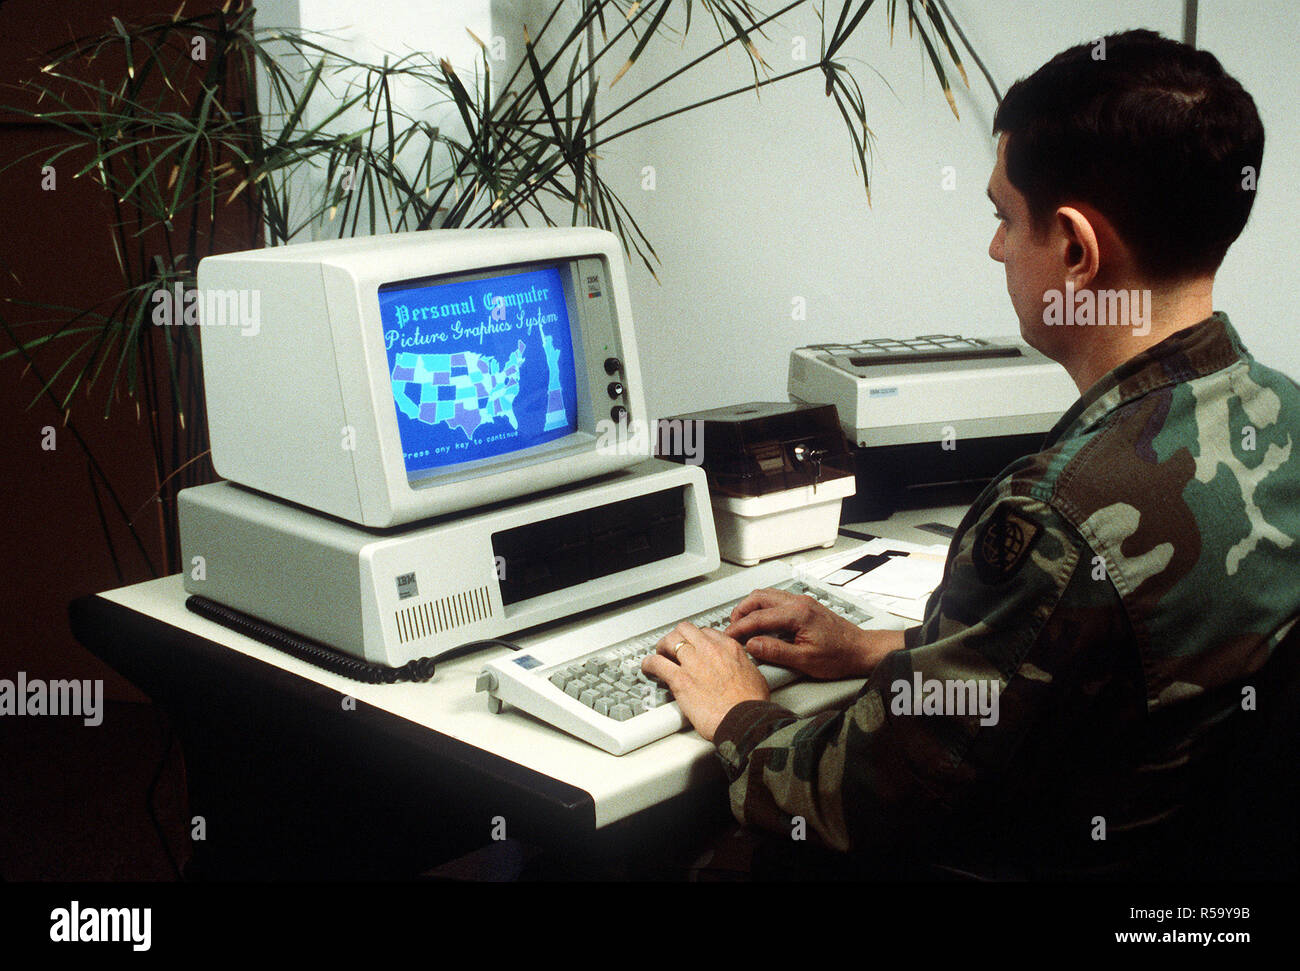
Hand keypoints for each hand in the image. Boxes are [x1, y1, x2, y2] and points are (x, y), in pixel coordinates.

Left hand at [641, 622, 769, 740]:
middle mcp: (709, 650)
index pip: (707, 632)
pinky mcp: (680, 680)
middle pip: (686, 630)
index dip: (697, 640)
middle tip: (674, 648)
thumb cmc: (751, 705)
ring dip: (662, 647)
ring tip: (660, 655)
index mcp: (729, 648)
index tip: (694, 647)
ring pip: (670, 641)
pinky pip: (657, 663)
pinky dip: (649, 664)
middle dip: (678, 637)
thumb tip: (738, 670)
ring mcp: (693, 663)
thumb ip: (741, 667)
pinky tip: (648, 668)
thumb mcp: (754, 675)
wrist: (745, 721)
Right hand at [724, 587, 903, 679]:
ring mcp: (802, 601)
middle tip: (732, 629)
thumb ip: (775, 651)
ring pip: (767, 595)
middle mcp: (799, 602)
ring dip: (752, 608)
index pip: (758, 617)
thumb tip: (752, 645)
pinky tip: (762, 622)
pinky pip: (777, 600)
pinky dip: (763, 608)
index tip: (728, 637)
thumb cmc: (839, 656)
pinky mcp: (805, 605)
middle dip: (741, 612)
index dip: (739, 628)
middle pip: (758, 597)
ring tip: (743, 625)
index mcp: (797, 614)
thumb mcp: (805, 660)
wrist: (861, 650)